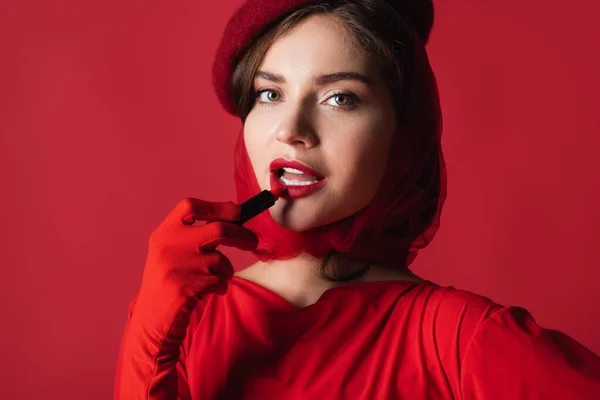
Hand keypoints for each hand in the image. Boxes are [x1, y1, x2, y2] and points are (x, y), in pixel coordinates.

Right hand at [115, 197, 257, 398]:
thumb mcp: (172, 251)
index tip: (236, 211)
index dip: (217, 206)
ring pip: (221, 260)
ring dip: (225, 270)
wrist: (152, 318)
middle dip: (242, 235)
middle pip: (218, 230)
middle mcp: (169, 246)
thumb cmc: (170, 281)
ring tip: (212, 279)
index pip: (190, 206)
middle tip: (252, 241)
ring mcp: (177, 266)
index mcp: (164, 233)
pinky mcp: (186, 287)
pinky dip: (220, 286)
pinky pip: (219, 281)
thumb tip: (234, 214)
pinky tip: (206, 292)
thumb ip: (194, 233)